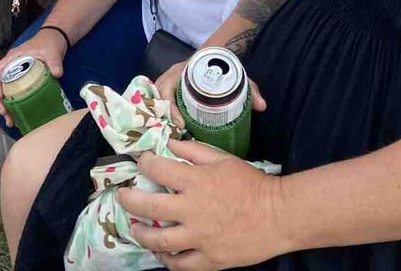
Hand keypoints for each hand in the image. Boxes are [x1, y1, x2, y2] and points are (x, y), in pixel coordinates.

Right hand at [0, 22, 65, 125]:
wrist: (56, 38)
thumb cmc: (49, 42)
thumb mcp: (51, 51)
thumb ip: (54, 62)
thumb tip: (57, 74)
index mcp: (13, 57)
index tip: (0, 97)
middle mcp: (12, 66)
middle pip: (0, 85)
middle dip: (0, 102)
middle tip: (5, 114)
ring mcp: (17, 74)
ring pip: (7, 92)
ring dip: (7, 107)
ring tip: (11, 121)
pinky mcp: (23, 80)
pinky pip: (15, 93)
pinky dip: (15, 105)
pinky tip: (18, 116)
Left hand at [119, 139, 283, 269]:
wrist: (278, 215)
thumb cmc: (251, 183)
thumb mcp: (223, 159)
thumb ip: (194, 150)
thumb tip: (171, 143)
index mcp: (197, 182)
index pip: (158, 170)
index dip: (145, 163)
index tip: (140, 162)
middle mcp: (193, 211)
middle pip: (149, 208)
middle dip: (129, 200)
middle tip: (122, 196)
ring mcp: (199, 238)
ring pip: (159, 241)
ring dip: (142, 234)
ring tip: (135, 228)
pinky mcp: (208, 260)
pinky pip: (180, 265)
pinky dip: (166, 260)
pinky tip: (161, 253)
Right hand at [155, 60, 266, 128]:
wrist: (214, 56)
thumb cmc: (222, 68)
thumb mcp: (237, 77)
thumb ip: (250, 89)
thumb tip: (261, 106)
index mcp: (183, 70)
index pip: (168, 88)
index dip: (171, 108)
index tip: (181, 125)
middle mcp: (170, 76)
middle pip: (156, 98)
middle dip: (161, 119)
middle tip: (172, 138)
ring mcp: (166, 84)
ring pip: (153, 102)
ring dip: (156, 120)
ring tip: (164, 140)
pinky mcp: (165, 93)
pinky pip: (154, 105)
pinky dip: (154, 118)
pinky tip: (159, 135)